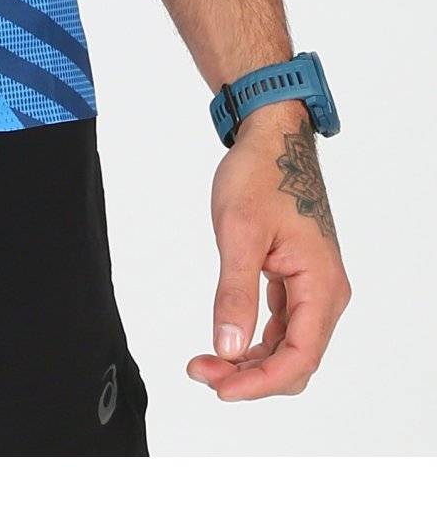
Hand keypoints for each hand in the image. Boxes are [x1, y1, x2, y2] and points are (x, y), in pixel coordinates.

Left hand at [187, 101, 350, 400]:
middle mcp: (326, 294)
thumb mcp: (239, 233)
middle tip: (200, 370)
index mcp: (321, 285)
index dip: (260, 383)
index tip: (220, 388)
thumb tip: (228, 348)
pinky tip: (225, 342)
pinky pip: (283, 327)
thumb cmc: (260, 176)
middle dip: (250, 376)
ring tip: (205, 361)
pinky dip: (255, 341)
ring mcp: (314, 289)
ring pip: (288, 348)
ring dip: (250, 362)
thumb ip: (235, 293)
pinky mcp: (298, 281)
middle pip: (296, 361)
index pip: (300, 357)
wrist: (273, 139)